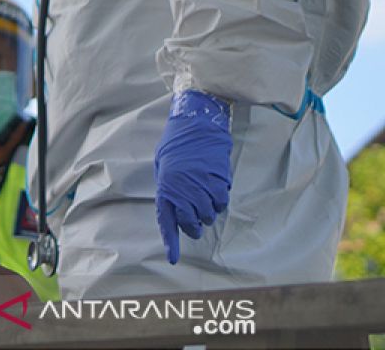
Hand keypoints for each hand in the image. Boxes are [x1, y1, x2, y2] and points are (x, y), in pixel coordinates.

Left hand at [154, 89, 232, 263]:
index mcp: (166, 186)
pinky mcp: (217, 182)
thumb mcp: (163, 166)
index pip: (166, 221)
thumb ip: (169, 189)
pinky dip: (219, 199)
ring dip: (208, 210)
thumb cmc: (177, 144)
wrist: (197, 125)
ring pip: (209, 214)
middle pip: (191, 222)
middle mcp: (182, 190)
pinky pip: (221, 202)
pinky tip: (215, 185)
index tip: (173, 258)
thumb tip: (174, 209)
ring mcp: (201, 187)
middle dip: (194, 225)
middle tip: (196, 217)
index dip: (171, 241)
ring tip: (205, 192)